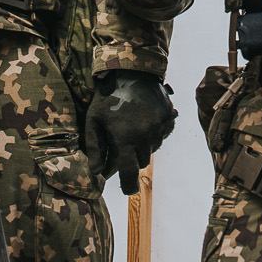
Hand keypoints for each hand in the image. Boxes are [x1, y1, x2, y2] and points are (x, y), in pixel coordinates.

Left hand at [82, 72, 177, 193]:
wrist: (130, 71)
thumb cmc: (107, 98)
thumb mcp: (94, 122)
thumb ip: (94, 148)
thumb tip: (96, 173)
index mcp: (125, 139)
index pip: (129, 172)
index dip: (128, 185)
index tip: (127, 189)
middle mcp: (144, 136)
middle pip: (142, 161)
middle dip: (133, 157)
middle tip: (123, 141)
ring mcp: (158, 127)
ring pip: (153, 148)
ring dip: (144, 145)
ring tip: (132, 127)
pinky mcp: (168, 117)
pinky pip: (163, 134)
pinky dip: (155, 133)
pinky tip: (144, 121)